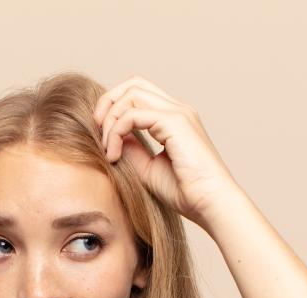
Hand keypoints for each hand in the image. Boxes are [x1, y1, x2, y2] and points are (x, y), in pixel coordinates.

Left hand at [93, 75, 243, 231]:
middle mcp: (177, 110)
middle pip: (133, 84)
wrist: (210, 203)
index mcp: (173, 119)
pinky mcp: (174, 122)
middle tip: (96, 132)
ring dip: (110, 119)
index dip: (114, 110)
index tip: (104, 140)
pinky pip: (133, 115)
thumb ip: (131, 148)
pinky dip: (116, 132)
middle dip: (108, 104)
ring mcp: (178, 113)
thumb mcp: (147, 167)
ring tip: (108, 149)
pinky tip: (114, 155)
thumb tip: (111, 136)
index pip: (138, 95)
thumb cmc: (185, 192)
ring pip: (131, 94)